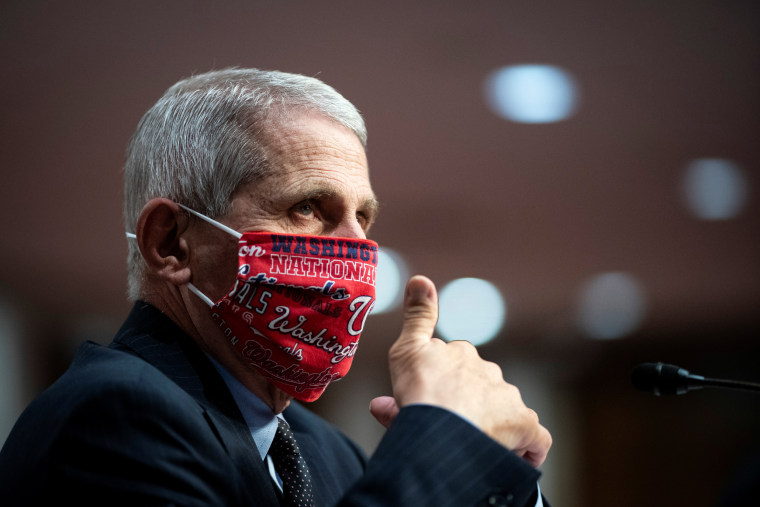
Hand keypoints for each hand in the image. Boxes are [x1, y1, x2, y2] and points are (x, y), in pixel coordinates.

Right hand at [369, 275, 551, 466]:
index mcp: (461, 355)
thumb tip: (421, 279)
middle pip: (479, 391)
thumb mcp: (406, 349)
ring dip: (491, 427)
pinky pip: (534, 439)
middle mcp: (488, 372)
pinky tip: (513, 458)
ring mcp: (508, 399)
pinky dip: (526, 449)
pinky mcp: (525, 426)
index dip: (440, 385)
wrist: (440, 427)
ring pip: (503, 413)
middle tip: (445, 430)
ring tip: (470, 448)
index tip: (426, 402)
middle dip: (466, 408)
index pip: (455, 367)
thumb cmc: (419, 391)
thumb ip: (416, 318)